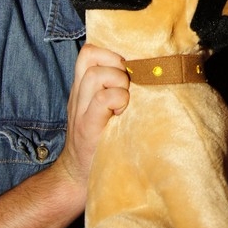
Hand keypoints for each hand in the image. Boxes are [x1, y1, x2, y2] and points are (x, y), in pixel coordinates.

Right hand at [54, 43, 129, 193]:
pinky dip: (117, 100)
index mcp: (83, 88)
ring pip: (96, 74)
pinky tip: (121, 114)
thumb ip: (116, 89)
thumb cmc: (101, 141)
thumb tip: (151, 70)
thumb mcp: (105, 109)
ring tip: (125, 102)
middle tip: (127, 85)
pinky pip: (102, 98)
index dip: (109, 51)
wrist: (77, 176)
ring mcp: (80, 109)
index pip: (89, 51)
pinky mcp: (87, 127)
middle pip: (89, 55)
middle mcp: (79, 94)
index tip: (126, 69)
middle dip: (115, 63)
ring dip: (118, 82)